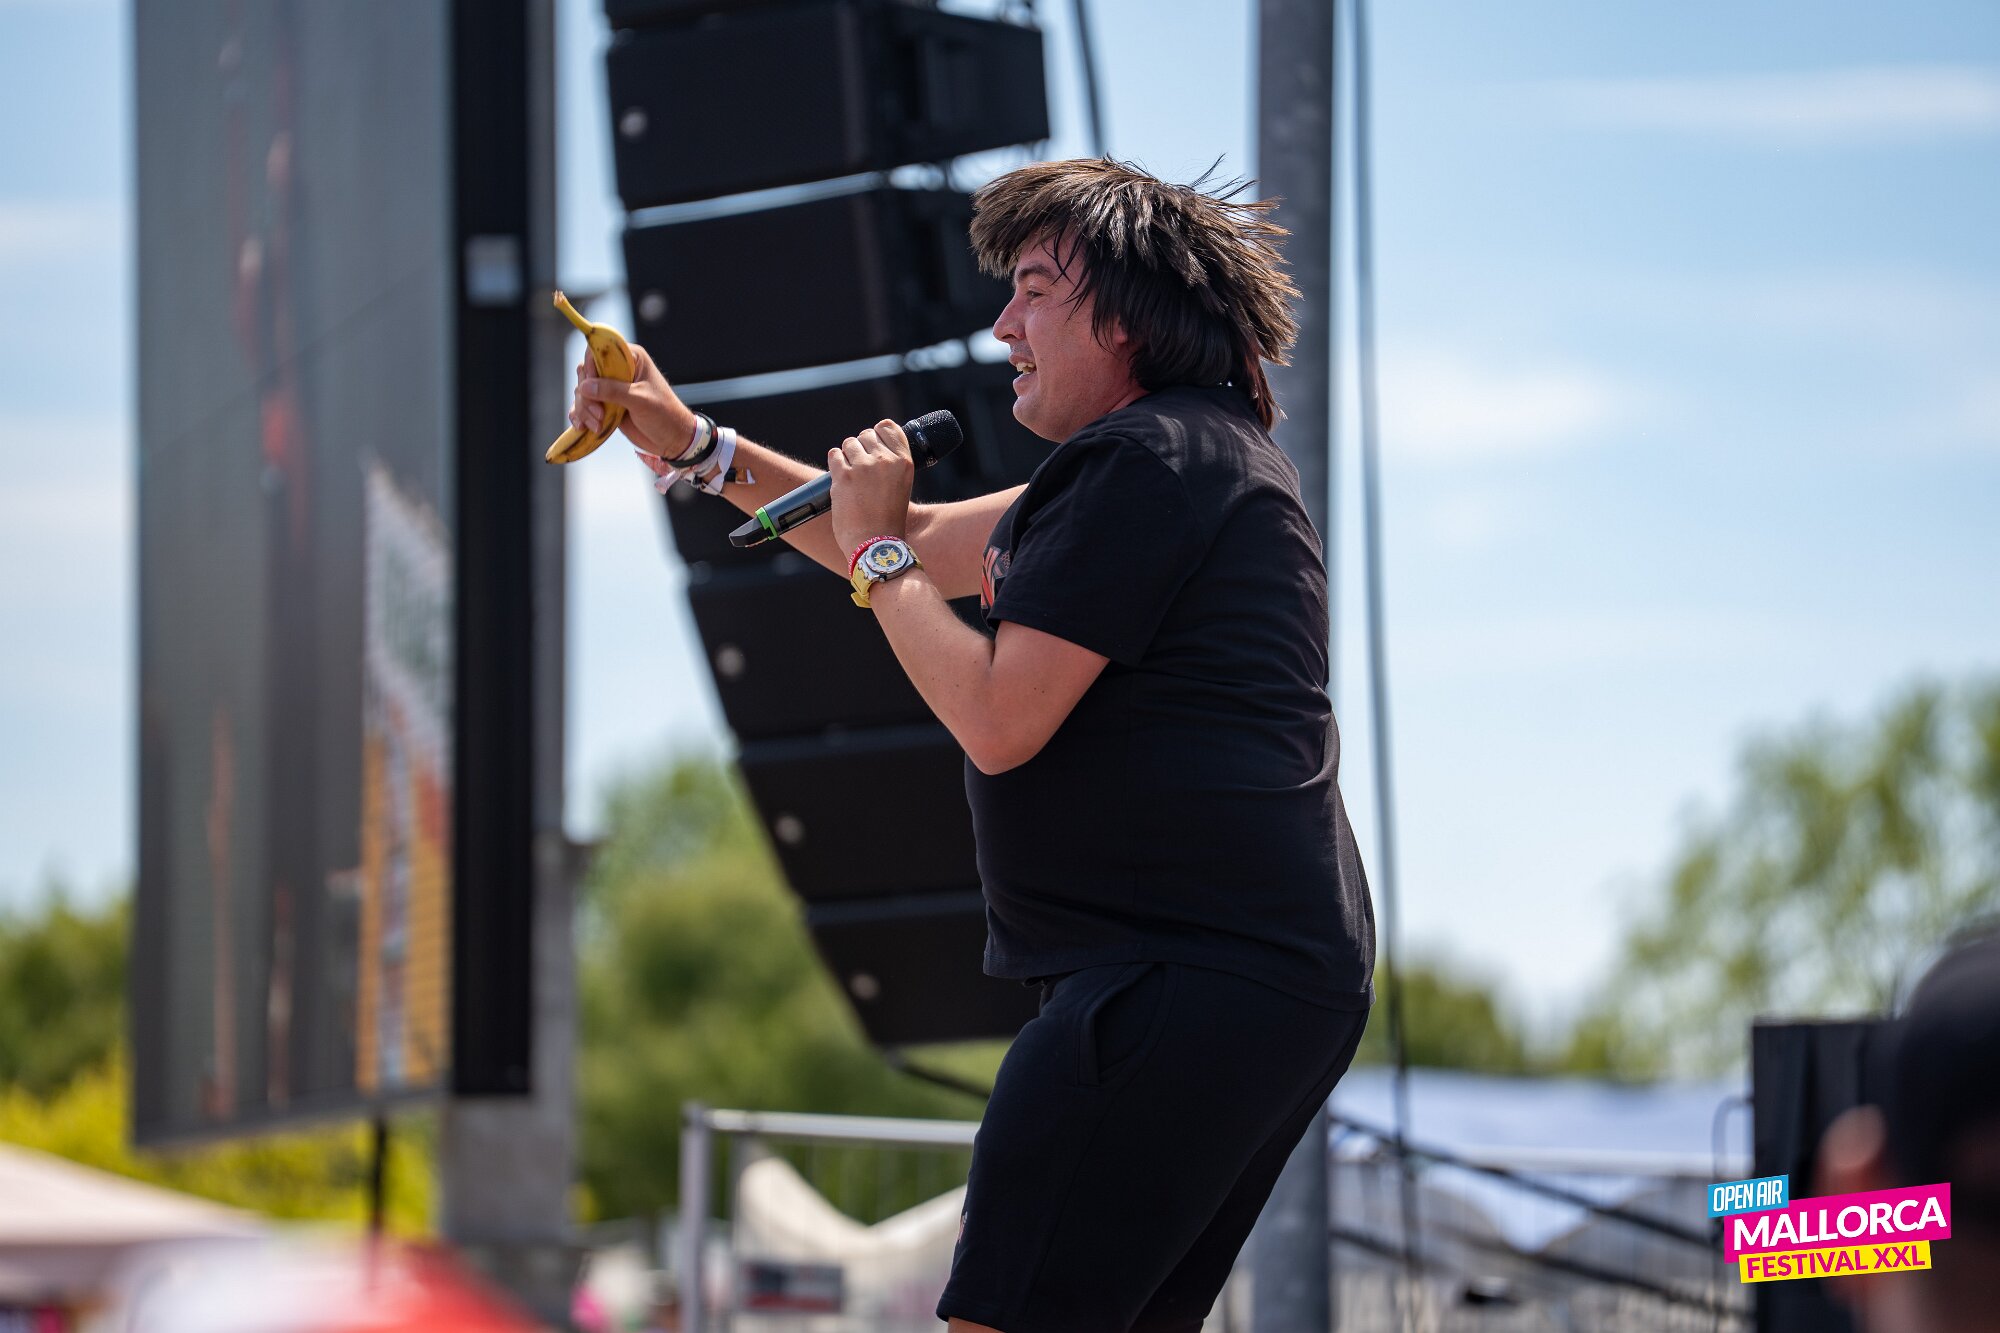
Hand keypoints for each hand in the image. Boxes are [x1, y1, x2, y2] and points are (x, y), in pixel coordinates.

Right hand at [571, 343, 699, 460]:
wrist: (672, 439)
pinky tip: (582, 427)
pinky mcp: (606, 404)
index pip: (600, 350)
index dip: (591, 366)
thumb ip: (613, 391)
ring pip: (583, 391)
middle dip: (587, 395)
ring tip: (597, 425)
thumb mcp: (639, 400)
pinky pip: (585, 405)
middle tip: (599, 414)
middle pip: (587, 372)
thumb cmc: (664, 414)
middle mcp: (619, 369)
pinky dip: (581, 415)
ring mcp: (611, 388)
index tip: (590, 386)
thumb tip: (584, 386)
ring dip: (585, 409)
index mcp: (631, 358)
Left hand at [828, 419, 915, 555]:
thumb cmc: (888, 520)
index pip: (887, 427)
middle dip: (860, 449)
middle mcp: (885, 460)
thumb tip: (870, 447)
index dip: (877, 434)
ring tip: (852, 479)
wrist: (876, 544)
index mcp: (904, 462)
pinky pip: (834, 455)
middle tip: (861, 471)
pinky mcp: (844, 476)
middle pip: (865, 434)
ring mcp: (863, 467)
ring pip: (848, 444)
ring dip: (847, 457)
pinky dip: (835, 465)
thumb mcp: (901, 486)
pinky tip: (841, 480)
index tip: (873, 445)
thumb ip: (890, 465)